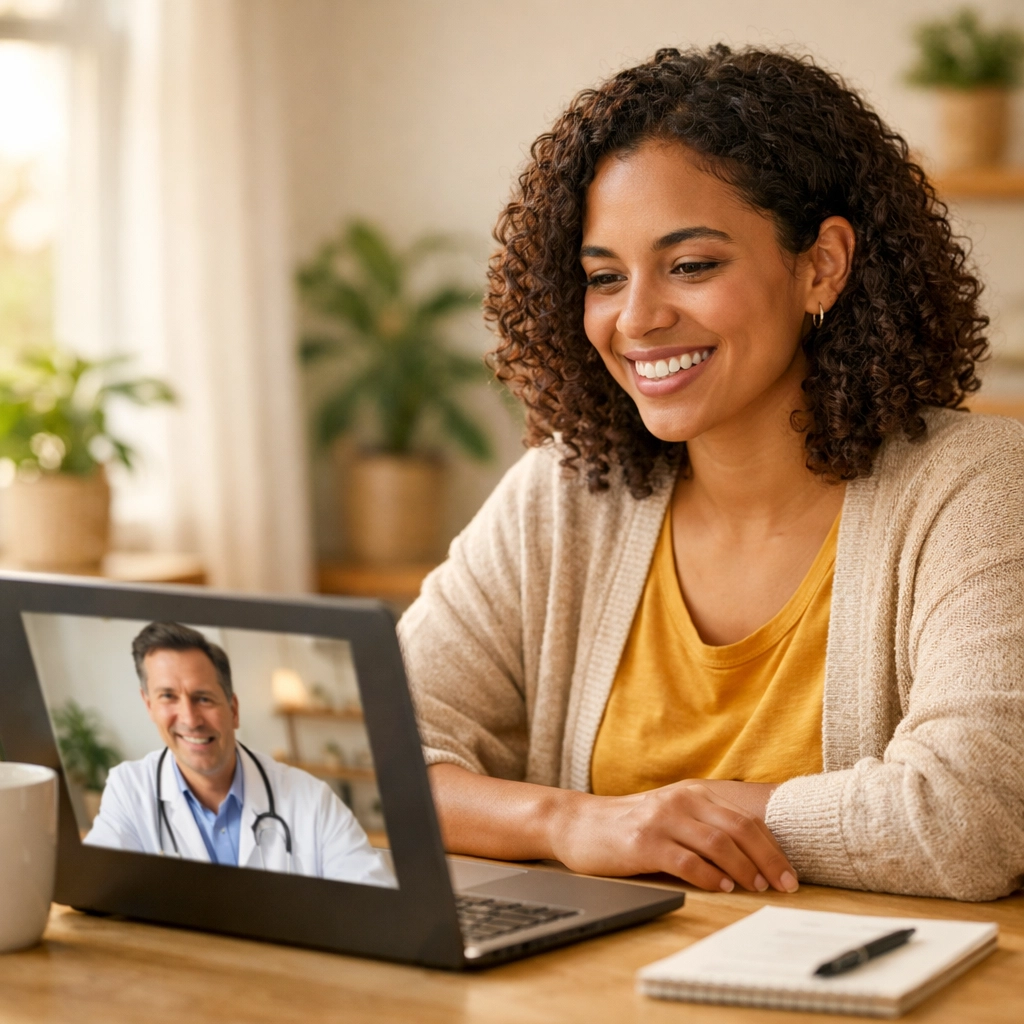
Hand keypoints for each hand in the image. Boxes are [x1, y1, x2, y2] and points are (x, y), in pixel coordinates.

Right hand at [549, 779, 797, 892]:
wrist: (577, 824)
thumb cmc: (629, 826)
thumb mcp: (671, 815)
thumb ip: (705, 825)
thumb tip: (753, 856)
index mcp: (692, 794)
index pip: (744, 820)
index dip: (772, 847)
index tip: (790, 873)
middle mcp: (680, 801)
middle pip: (737, 830)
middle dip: (767, 860)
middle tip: (785, 885)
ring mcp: (661, 820)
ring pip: (716, 843)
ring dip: (744, 868)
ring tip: (758, 888)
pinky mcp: (643, 841)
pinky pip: (685, 860)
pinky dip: (709, 876)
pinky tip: (722, 887)